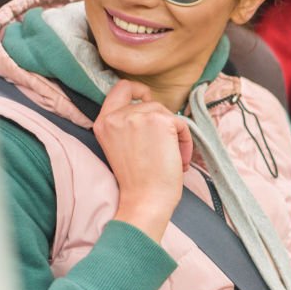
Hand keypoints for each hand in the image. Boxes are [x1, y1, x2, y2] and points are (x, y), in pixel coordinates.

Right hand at [94, 80, 192, 241]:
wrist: (145, 200)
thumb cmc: (138, 181)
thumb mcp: (121, 145)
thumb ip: (128, 124)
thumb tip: (152, 106)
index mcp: (103, 122)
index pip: (119, 89)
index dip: (137, 89)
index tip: (148, 99)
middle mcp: (117, 116)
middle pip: (151, 103)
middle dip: (164, 124)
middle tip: (165, 151)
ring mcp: (138, 116)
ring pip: (168, 114)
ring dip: (177, 136)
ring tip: (173, 159)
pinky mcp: (160, 120)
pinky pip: (182, 124)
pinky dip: (186, 142)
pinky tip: (179, 161)